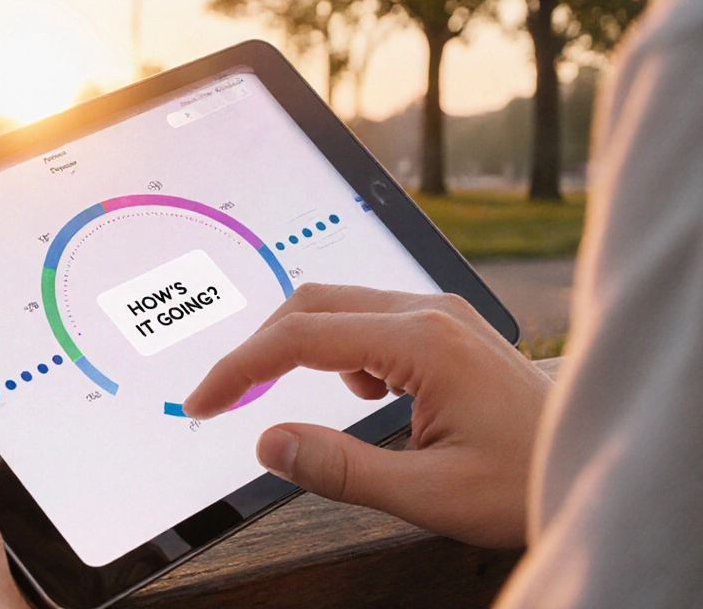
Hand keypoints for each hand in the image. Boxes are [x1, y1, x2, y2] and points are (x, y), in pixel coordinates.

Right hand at [182, 284, 551, 547]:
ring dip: (301, 352)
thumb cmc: (526, 479)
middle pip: (310, 303)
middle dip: (259, 350)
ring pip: (337, 309)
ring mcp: (438, 314)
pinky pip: (367, 323)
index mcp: (423, 342)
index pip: (300, 338)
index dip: (240, 370)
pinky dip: (341, 357)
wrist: (594, 456)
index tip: (202, 403)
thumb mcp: (429, 494)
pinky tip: (369, 400)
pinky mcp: (442, 327)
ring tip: (307, 411)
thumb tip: (267, 443)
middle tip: (226, 399)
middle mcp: (428, 312)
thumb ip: (340, 469)